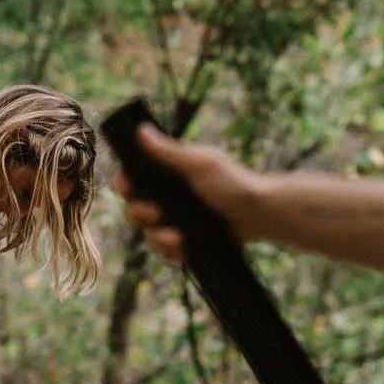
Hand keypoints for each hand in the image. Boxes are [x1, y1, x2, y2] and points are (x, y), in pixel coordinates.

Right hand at [113, 124, 260, 263]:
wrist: (259, 212)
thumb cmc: (233, 182)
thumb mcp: (201, 164)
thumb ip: (169, 152)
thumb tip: (141, 130)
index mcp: (167, 177)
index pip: (132, 180)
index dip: (124, 184)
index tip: (127, 187)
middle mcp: (167, 200)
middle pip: (135, 209)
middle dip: (139, 213)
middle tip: (155, 213)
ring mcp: (176, 223)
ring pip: (149, 235)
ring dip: (157, 237)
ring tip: (177, 237)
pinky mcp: (187, 244)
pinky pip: (167, 253)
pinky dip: (172, 252)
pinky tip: (183, 248)